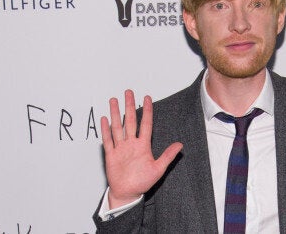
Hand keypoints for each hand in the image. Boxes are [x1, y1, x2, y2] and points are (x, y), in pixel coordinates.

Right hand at [100, 90, 182, 208]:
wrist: (127, 193)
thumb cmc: (142, 182)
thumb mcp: (158, 169)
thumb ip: (168, 156)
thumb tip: (180, 145)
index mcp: (143, 146)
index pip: (145, 124)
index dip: (146, 111)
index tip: (147, 98)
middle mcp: (131, 144)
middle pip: (130, 121)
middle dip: (129, 106)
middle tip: (128, 92)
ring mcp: (120, 148)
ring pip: (117, 127)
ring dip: (115, 114)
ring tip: (114, 101)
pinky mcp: (111, 155)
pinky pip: (108, 140)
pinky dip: (106, 130)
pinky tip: (105, 119)